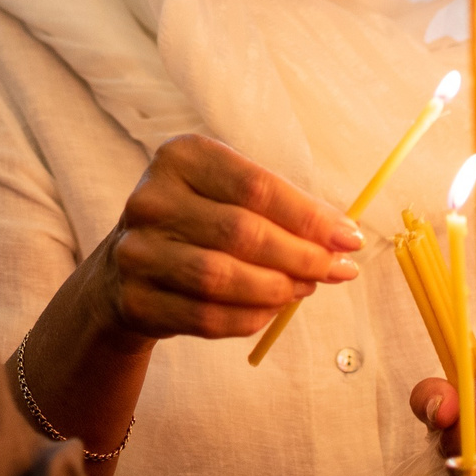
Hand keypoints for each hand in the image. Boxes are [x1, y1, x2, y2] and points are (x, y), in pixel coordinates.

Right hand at [84, 135, 361, 344]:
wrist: (126, 270)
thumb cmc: (198, 224)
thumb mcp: (229, 197)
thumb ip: (281, 209)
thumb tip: (342, 236)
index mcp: (181, 157)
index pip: (256, 187)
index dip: (309, 217)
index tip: (349, 239)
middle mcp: (151, 199)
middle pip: (242, 233)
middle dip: (301, 256)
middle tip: (337, 271)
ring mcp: (136, 252)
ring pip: (222, 279)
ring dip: (277, 290)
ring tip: (304, 288)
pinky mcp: (134, 300)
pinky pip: (205, 317)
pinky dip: (250, 318)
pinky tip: (271, 310)